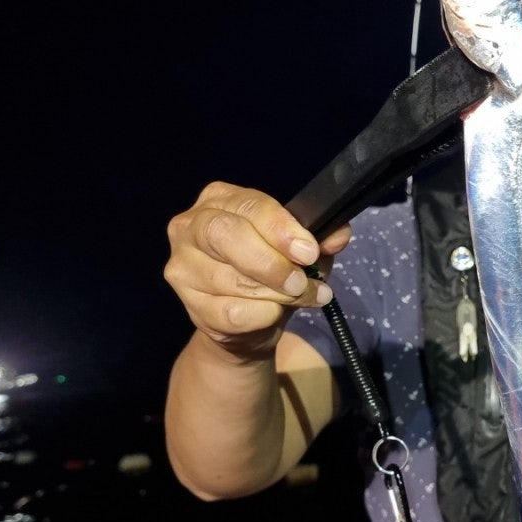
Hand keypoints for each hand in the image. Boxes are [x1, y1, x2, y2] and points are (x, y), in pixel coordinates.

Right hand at [164, 181, 350, 356]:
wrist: (249, 322)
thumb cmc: (273, 272)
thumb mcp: (301, 250)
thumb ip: (321, 237)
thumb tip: (338, 235)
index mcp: (220, 199)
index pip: (249, 206)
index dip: (280, 229)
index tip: (308, 252)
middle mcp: (191, 226)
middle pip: (227, 235)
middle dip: (271, 262)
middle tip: (301, 281)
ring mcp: (183, 266)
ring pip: (230, 279)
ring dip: (275, 294)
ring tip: (302, 297)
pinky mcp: (189, 305)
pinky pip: (230, 312)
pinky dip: (261, 316)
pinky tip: (274, 313)